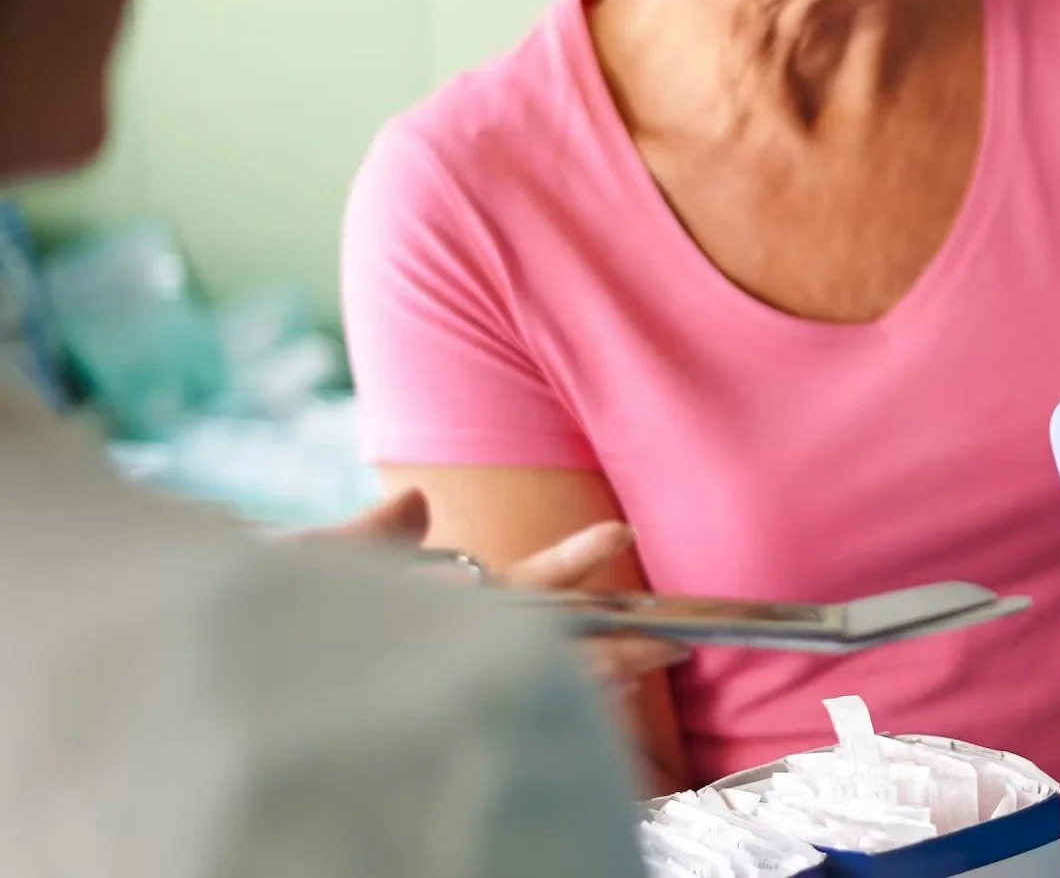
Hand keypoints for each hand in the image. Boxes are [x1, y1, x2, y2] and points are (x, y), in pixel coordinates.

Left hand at [291, 491, 688, 692]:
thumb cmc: (253, 621)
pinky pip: (500, 721)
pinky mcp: (425, 728)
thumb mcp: (305, 568)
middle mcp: (452, 651)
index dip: (571, 561)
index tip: (618, 533)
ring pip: (536, 683)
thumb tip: (417, 501)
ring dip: (593, 678)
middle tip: (674, 638)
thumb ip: (362, 542)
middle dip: (610, 636)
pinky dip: (545, 712)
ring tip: (646, 668)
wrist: (214, 675)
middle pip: (549, 642)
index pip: (521, 582)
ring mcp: (443, 687)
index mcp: (435, 606)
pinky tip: (582, 708)